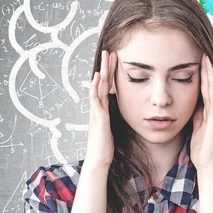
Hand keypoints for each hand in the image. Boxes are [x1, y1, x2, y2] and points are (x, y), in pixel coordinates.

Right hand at [86, 50, 116, 167]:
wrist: (99, 160)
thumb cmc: (106, 146)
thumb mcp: (111, 127)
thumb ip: (112, 117)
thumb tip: (117, 110)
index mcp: (102, 109)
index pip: (106, 87)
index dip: (110, 73)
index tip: (115, 60)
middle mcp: (97, 108)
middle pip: (101, 83)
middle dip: (106, 67)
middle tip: (110, 51)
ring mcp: (96, 112)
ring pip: (98, 87)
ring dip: (101, 71)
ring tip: (105, 58)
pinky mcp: (98, 118)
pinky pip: (95, 100)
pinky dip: (95, 88)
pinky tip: (96, 78)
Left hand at [190, 53, 212, 169]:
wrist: (207, 164)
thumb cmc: (202, 147)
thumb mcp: (196, 126)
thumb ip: (198, 114)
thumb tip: (195, 103)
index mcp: (209, 111)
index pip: (205, 89)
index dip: (202, 75)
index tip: (198, 60)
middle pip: (211, 86)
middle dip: (207, 70)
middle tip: (203, 53)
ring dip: (212, 76)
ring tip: (207, 61)